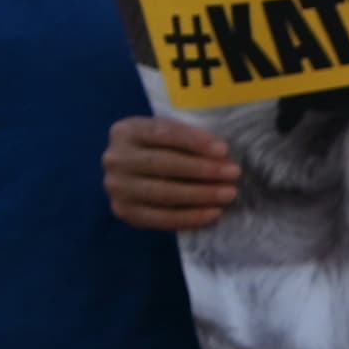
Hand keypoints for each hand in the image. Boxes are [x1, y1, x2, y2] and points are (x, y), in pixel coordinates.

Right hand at [102, 114, 242, 231]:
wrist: (134, 174)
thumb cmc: (161, 149)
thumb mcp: (170, 134)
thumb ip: (190, 138)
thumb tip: (221, 153)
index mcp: (125, 131)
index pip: (163, 133)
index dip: (194, 142)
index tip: (224, 150)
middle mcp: (115, 158)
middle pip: (163, 164)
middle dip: (202, 169)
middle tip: (233, 173)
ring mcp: (116, 187)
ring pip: (163, 192)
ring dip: (201, 194)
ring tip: (229, 193)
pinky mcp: (124, 211)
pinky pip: (160, 218)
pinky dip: (190, 217)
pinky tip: (214, 213)